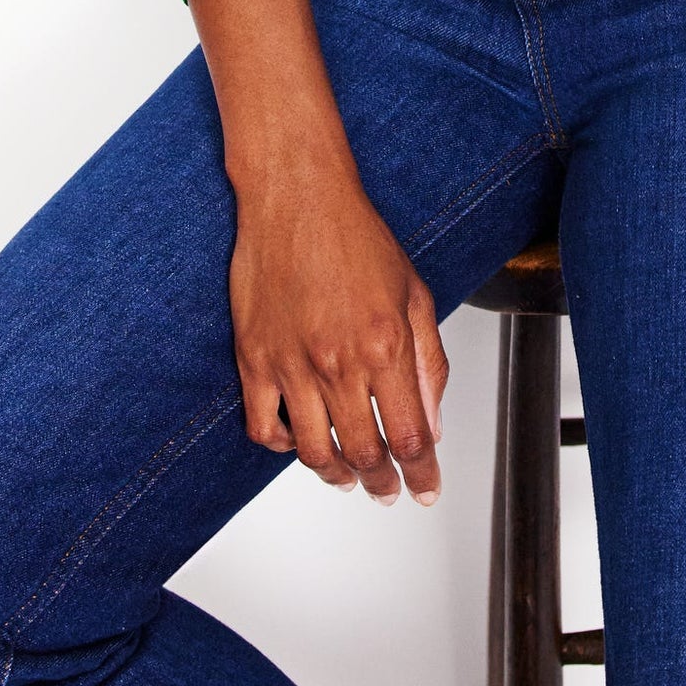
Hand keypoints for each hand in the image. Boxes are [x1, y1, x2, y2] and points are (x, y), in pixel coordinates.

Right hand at [229, 155, 448, 506]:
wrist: (298, 194)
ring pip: (313, 450)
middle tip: (387, 490)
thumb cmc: (355, 234)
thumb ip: (427, 362)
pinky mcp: (253, 357)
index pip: (410, 436)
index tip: (424, 489)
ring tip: (347, 475)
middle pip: (364, 453)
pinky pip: (262, 425)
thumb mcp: (414, 293)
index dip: (421, 474)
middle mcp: (339, 360)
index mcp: (385, 344)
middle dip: (381, 482)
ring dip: (335, 473)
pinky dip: (280, 445)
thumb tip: (431, 419)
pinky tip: (295, 440)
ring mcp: (291, 363)